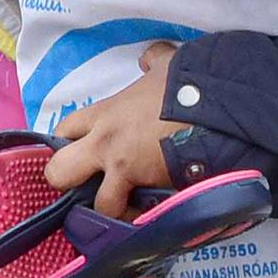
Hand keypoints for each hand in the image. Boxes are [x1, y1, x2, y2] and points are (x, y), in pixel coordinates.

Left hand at [43, 47, 183, 217]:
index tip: (82, 152)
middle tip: (92, 185)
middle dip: (69, 183)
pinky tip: (154, 216)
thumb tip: (150, 58)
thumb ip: (152, 61)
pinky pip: (136, 215)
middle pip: (58, 173)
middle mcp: (105, 143)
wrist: (218, 104)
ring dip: (114, 209)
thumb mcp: (166, 64)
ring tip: (132, 209)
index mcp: (106, 112)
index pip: (64, 131)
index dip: (68, 144)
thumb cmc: (188, 83)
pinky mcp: (147, 189)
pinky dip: (143, 219)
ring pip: (98, 206)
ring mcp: (124, 169)